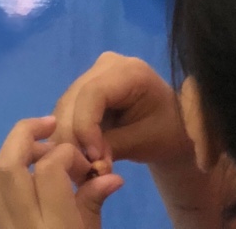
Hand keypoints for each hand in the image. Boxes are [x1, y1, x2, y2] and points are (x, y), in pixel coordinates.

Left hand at [0, 116, 121, 228]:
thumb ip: (93, 207)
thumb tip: (109, 175)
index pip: (49, 170)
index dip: (65, 153)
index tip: (82, 163)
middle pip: (7, 165)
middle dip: (26, 134)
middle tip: (51, 125)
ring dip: (15, 156)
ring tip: (41, 154)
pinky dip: (5, 186)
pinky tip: (26, 188)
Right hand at [52, 53, 189, 168]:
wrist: (171, 126)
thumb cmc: (166, 131)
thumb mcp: (145, 141)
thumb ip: (113, 147)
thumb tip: (88, 162)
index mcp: (129, 71)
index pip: (93, 93)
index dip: (85, 127)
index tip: (92, 160)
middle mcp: (106, 65)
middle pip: (73, 99)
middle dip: (72, 137)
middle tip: (82, 171)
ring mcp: (93, 74)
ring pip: (64, 107)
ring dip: (67, 139)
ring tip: (81, 168)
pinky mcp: (85, 89)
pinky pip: (67, 112)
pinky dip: (68, 136)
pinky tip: (77, 157)